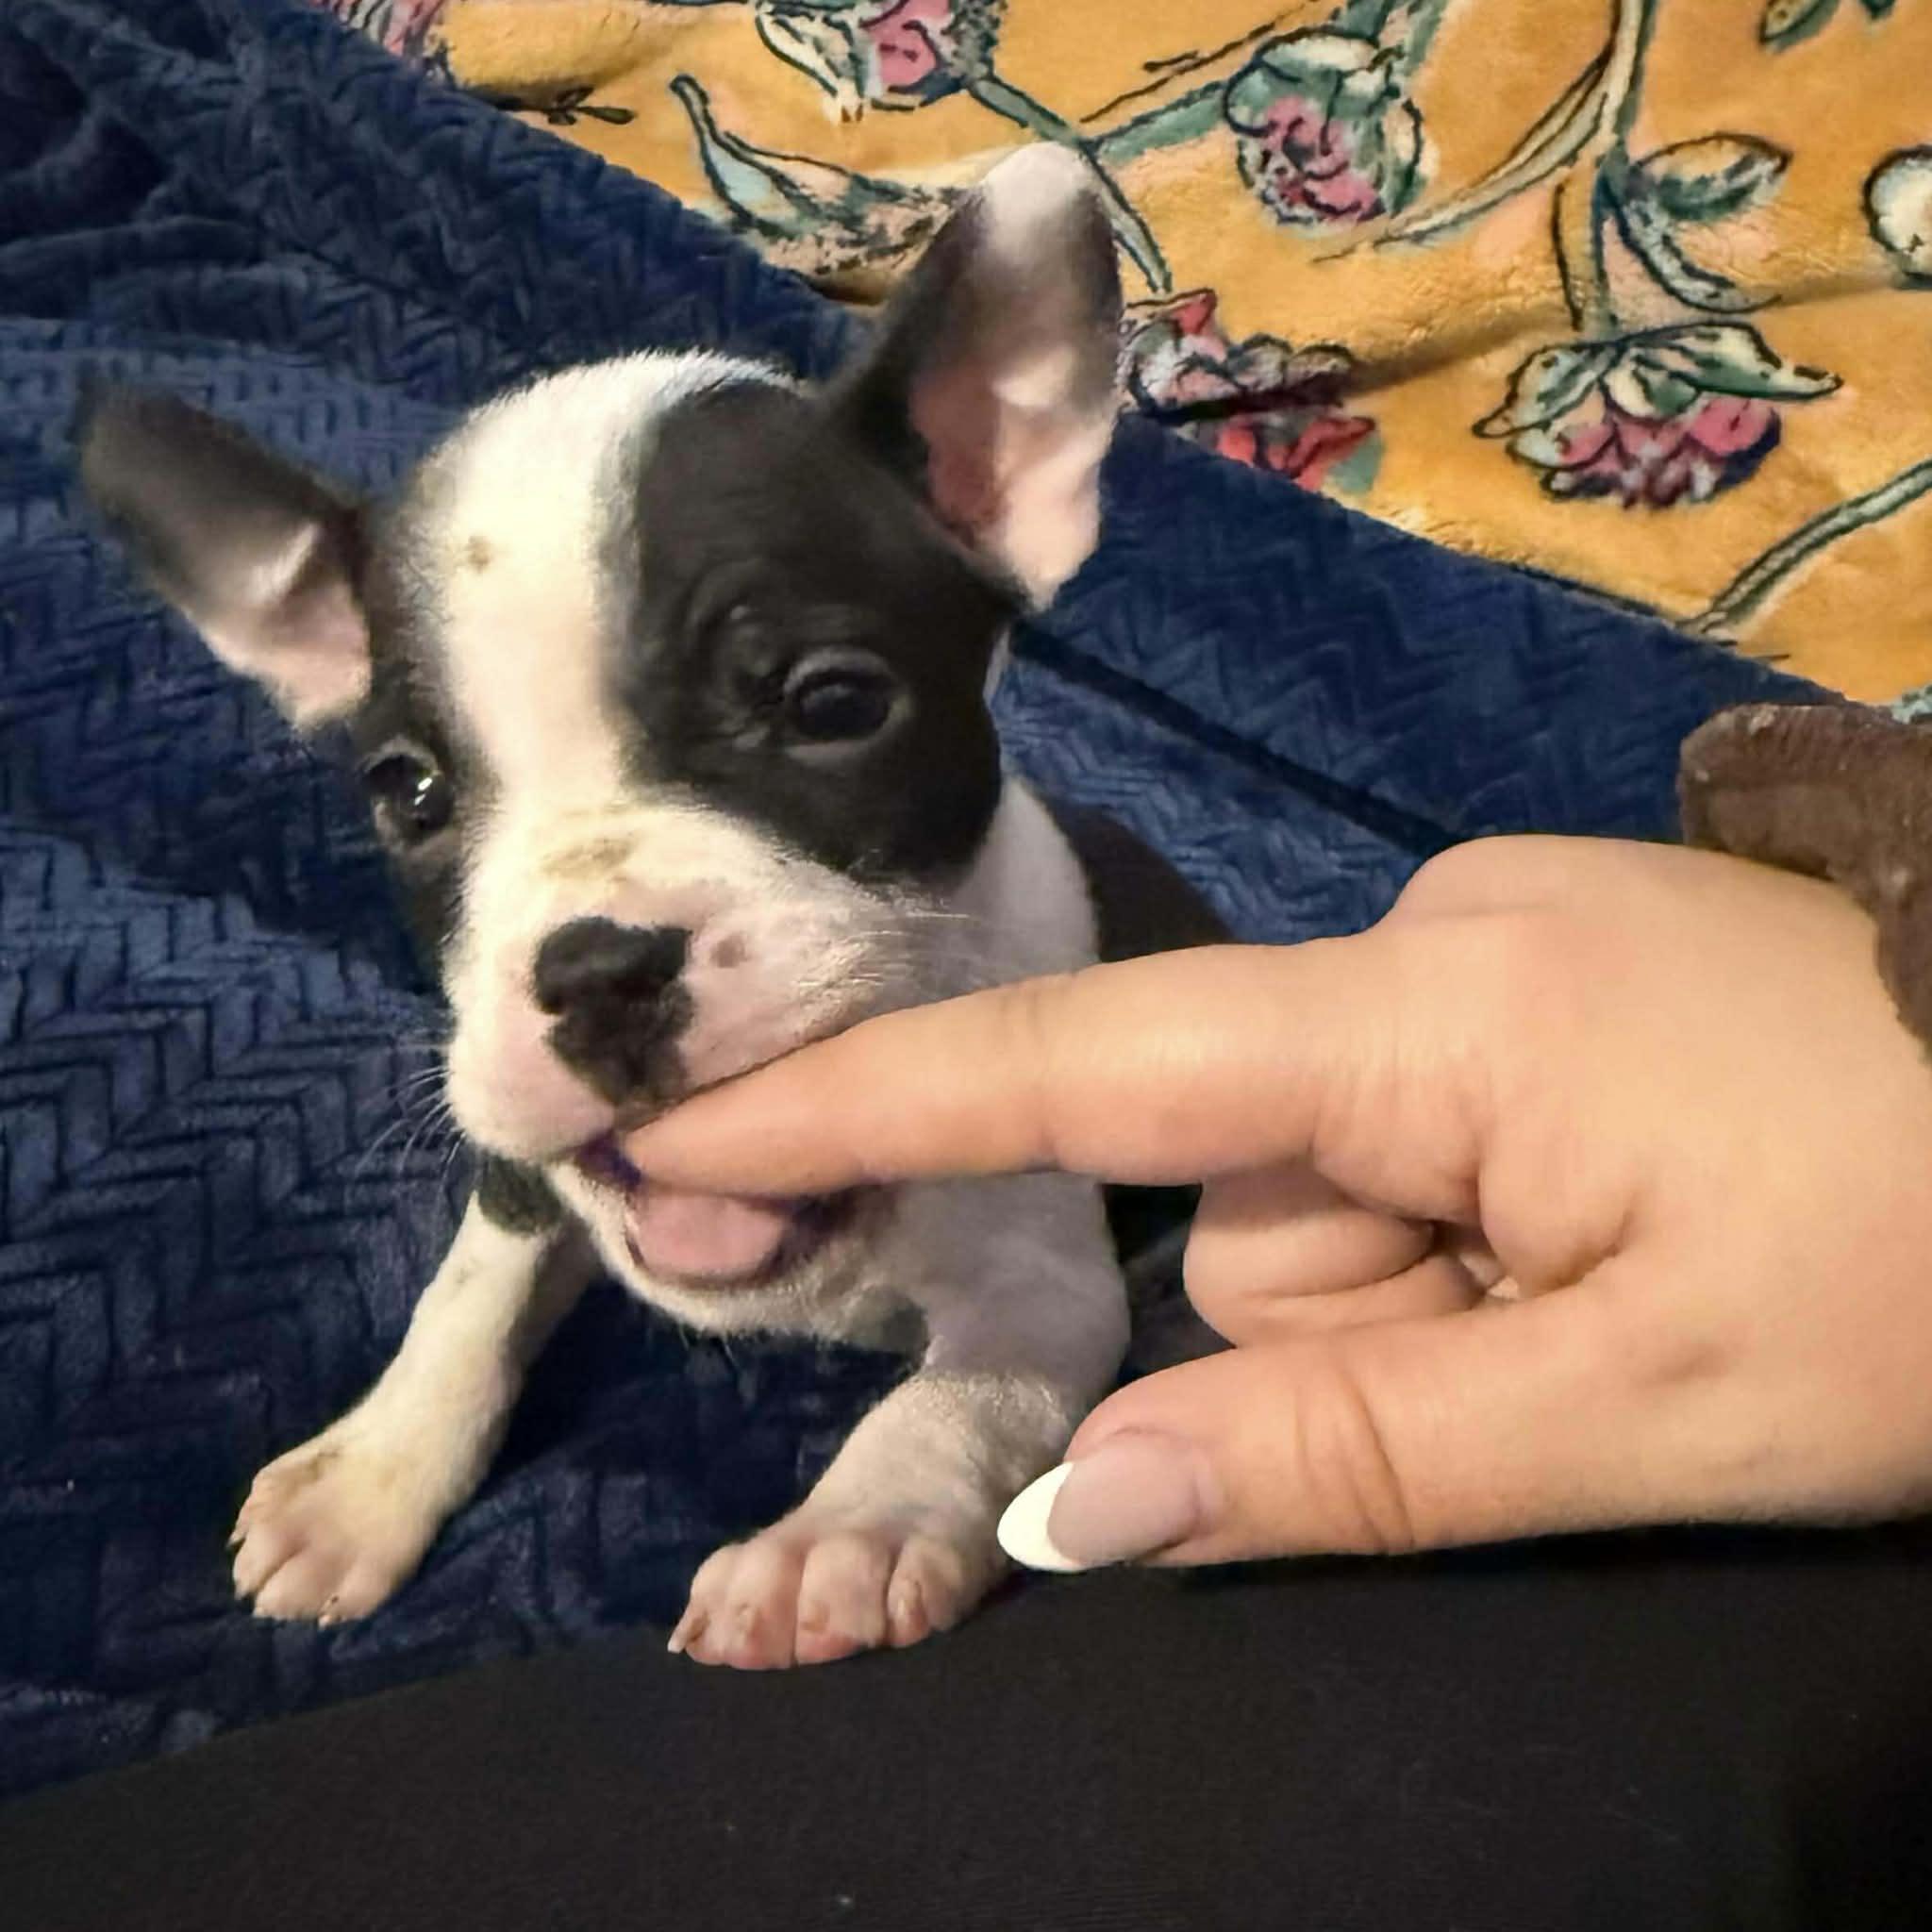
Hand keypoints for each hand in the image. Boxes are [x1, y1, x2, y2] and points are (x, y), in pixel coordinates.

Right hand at [627, 838, 1931, 1568]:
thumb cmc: (1931, 1261)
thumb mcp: (1646, 1413)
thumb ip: (1350, 1451)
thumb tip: (1081, 1506)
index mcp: (1437, 1017)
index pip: (1074, 1065)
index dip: (859, 1106)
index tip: (674, 1128)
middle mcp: (1434, 941)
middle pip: (1250, 1185)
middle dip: (1345, 1316)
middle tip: (1564, 1368)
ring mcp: (1498, 943)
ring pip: (1343, 1181)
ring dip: (1432, 1286)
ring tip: (1635, 1304)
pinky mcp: (1550, 969)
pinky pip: (1422, 1133)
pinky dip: (1477, 1228)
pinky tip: (1639, 1237)